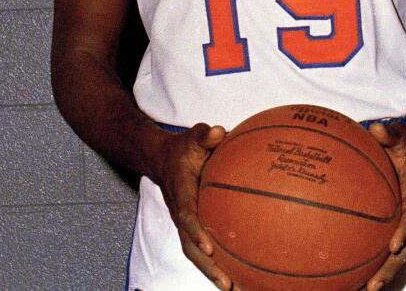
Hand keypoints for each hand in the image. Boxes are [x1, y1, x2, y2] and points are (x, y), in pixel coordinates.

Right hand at [151, 123, 233, 289]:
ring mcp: (186, 225)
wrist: (163, 161)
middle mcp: (181, 215)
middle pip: (191, 248)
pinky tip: (242, 277)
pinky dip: (220, 265)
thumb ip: (204, 135)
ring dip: (214, 274)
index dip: (196, 232)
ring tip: (237, 290)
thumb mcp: (192, 137)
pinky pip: (206, 250)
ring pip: (197, 255)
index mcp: (181, 194)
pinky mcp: (194, 229)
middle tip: (228, 284)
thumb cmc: (184, 149)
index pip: (187, 216)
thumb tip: (219, 131)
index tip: (210, 247)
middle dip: (208, 268)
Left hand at [362, 123, 405, 290]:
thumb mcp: (401, 135)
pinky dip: (378, 266)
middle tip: (374, 283)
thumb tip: (376, 128)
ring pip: (403, 257)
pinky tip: (356, 279)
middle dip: (393, 268)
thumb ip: (391, 133)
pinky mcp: (403, 231)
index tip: (395, 245)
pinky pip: (392, 253)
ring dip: (386, 275)